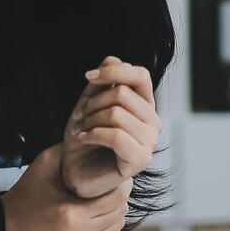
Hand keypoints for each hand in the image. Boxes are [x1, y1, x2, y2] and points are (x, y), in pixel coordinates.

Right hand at [2, 144, 129, 230]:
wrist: (6, 229)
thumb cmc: (25, 196)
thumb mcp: (44, 164)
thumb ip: (69, 150)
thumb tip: (92, 140)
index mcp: (70, 213)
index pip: (116, 199)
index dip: (122, 185)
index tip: (119, 176)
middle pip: (119, 214)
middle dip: (120, 198)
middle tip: (114, 186)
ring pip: (116, 230)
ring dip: (115, 214)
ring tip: (106, 201)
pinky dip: (108, 229)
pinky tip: (100, 217)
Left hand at [60, 57, 160, 199]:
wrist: (77, 171)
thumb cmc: (85, 136)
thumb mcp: (90, 102)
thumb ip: (103, 82)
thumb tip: (112, 59)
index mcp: (144, 104)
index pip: (140, 74)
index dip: (113, 71)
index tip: (88, 77)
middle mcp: (152, 121)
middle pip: (122, 94)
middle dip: (93, 102)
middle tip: (79, 116)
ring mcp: (150, 141)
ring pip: (117, 113)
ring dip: (90, 119)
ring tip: (81, 129)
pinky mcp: (141, 160)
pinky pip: (116, 135)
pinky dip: (93, 134)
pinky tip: (84, 138)